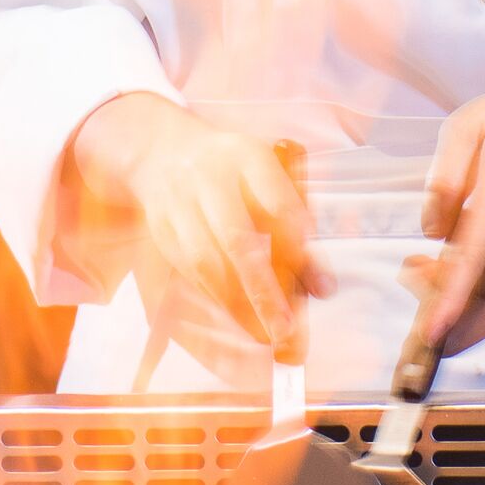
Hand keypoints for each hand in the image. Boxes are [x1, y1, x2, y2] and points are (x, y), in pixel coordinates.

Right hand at [63, 95, 325, 381]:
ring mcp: (179, 203)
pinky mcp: (160, 227)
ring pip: (206, 262)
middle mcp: (210, 178)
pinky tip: (235, 319)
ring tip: (262, 335)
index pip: (277, 200)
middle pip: (237, 239)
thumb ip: (295, 224)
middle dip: (263, 290)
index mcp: (247, 157)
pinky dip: (213, 298)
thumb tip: (324, 288)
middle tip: (286, 329)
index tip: (316, 276)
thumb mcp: (267, 175)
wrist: (162, 149)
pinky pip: (187, 270)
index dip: (297, 239)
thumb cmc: (233, 170)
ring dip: (235, 304)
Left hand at [404, 57, 484, 362]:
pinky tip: (452, 268)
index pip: (477, 258)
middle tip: (418, 318)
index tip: (430, 335)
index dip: (451, 301)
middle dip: (458, 332)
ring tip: (424, 273)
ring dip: (463, 310)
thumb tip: (432, 232)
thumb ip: (444, 178)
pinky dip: (479, 294)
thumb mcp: (470, 125)